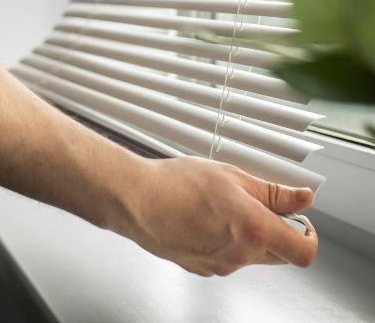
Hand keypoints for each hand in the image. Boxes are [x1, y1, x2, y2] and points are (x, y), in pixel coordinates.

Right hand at [120, 156, 317, 275]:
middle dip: (276, 231)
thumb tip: (301, 198)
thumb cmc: (175, 183)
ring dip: (247, 236)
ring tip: (220, 206)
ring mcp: (221, 265)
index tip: (301, 220)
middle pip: (279, 254)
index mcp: (255, 230)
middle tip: (256, 204)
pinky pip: (226, 258)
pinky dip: (223, 242)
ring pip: (251, 255)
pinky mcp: (201, 268)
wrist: (135, 199)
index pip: (304, 251)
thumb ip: (272, 192)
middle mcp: (241, 255)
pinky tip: (203, 219)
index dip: (309, 236)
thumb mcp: (231, 176)